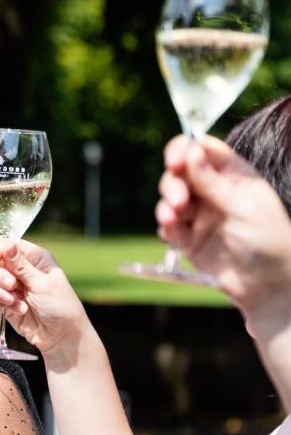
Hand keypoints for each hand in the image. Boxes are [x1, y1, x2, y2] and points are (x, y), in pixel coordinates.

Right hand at [0, 238, 89, 365]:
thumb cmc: (60, 306)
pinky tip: (20, 310)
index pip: (8, 244)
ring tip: (14, 300)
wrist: (60, 335)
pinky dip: (3, 303)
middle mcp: (21, 269)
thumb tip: (6, 244)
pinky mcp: (5, 301)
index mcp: (34, 258)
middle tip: (12, 285)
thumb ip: (21, 265)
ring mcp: (11, 286)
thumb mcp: (42, 283)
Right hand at [156, 134, 290, 333]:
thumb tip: (192, 151)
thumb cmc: (268, 241)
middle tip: (178, 201)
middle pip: (181, 173)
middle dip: (174, 183)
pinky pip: (169, 226)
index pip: (204, 150)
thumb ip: (212, 182)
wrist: (266, 284)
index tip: (176, 161)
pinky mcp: (189, 238)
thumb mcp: (243, 207)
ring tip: (172, 219)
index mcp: (235, 176)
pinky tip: (170, 233)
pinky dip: (165, 226)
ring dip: (166, 205)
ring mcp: (200, 215)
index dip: (186, 150)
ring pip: (171, 198)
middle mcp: (215, 192)